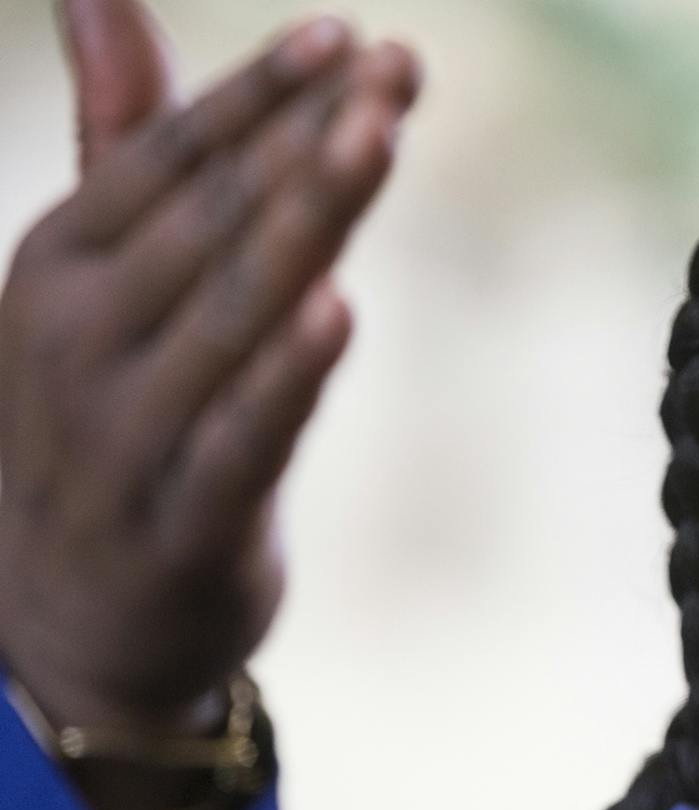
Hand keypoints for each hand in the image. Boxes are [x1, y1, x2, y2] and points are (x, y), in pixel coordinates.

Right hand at [0, 1, 420, 739]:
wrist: (59, 619)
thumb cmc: (106, 413)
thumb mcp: (97, 276)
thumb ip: (121, 138)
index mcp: (60, 262)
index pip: (169, 158)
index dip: (260, 94)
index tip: (350, 35)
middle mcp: (78, 335)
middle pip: (211, 220)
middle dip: (307, 140)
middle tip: (397, 70)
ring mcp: (121, 431)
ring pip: (232, 314)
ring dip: (308, 224)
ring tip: (377, 144)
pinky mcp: (178, 521)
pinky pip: (239, 438)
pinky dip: (285, 378)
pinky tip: (338, 310)